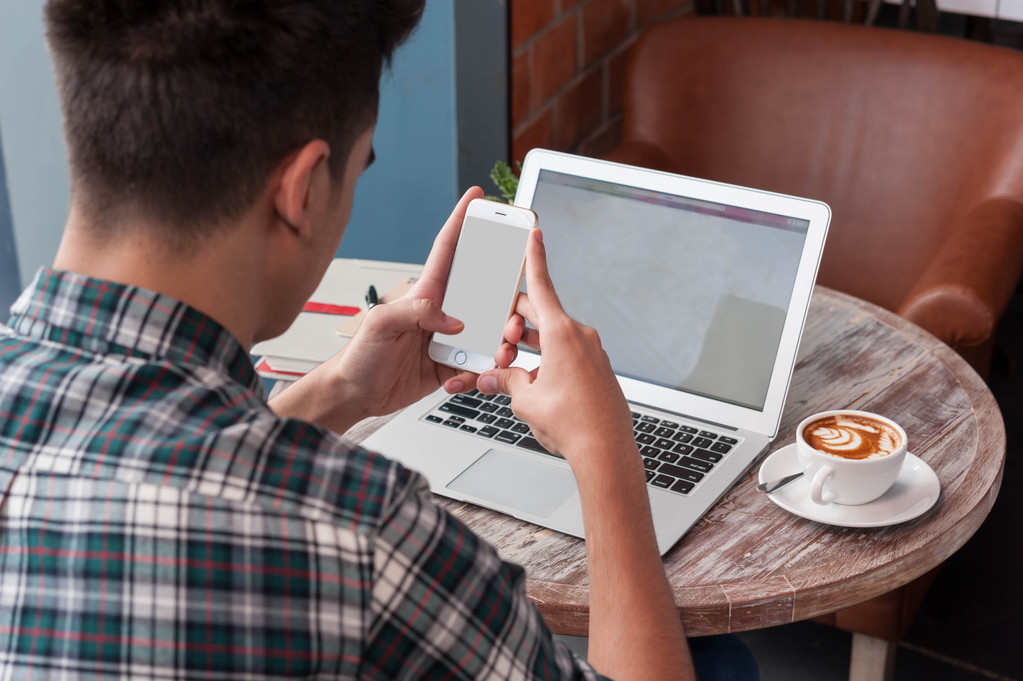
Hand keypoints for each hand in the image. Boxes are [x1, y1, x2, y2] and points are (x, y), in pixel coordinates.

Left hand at [270, 186, 500, 432]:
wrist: (357, 394)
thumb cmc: (360, 356)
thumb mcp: (381, 324)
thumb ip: (417, 313)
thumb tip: (455, 320)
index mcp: (425, 293)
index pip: (448, 250)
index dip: (461, 221)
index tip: (476, 198)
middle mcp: (441, 312)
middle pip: (483, 290)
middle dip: (505, 290)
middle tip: (518, 297)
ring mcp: (450, 338)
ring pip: (489, 329)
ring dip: (502, 336)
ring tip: (503, 345)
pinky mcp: (453, 365)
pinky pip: (480, 363)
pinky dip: (485, 368)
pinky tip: (479, 373)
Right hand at [477, 229, 635, 468]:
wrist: (606, 452)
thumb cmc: (571, 424)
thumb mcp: (525, 399)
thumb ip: (506, 380)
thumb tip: (494, 378)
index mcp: (562, 334)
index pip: (542, 286)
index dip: (535, 258)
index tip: (536, 233)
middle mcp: (580, 337)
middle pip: (540, 314)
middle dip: (515, 322)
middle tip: (497, 336)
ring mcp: (591, 353)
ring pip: (552, 337)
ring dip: (530, 345)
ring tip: (511, 367)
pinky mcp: (596, 370)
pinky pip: (566, 354)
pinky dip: (546, 359)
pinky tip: (535, 382)